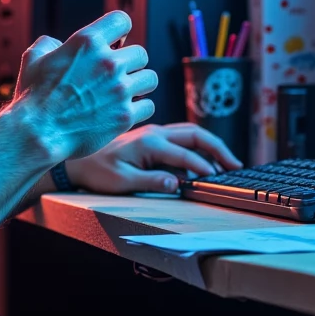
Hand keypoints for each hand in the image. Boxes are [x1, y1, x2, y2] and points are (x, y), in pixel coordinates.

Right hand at [10, 11, 157, 165]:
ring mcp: (119, 90)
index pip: (122, 21)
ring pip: (150, 79)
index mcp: (87, 43)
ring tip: (125, 92)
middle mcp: (108, 63)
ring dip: (139, 84)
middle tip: (117, 75)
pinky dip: (139, 109)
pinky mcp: (125, 116)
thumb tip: (57, 43)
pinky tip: (124, 111)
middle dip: (130, 63)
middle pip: (141, 54)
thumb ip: (49, 43)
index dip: (120, 30)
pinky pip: (148, 106)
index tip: (117, 41)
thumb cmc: (33, 96)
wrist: (37, 133)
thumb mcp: (33, 58)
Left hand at [66, 122, 241, 194]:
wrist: (78, 160)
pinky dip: (197, 147)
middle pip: (196, 134)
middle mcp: (155, 132)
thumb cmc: (98, 171)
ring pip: (191, 133)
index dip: (203, 167)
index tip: (216, 179)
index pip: (186, 153)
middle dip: (219, 149)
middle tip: (236, 165)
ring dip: (211, 146)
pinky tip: (204, 161)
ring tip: (228, 162)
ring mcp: (154, 132)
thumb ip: (151, 181)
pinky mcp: (152, 137)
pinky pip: (181, 138)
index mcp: (150, 142)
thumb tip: (178, 183)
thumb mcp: (123, 181)